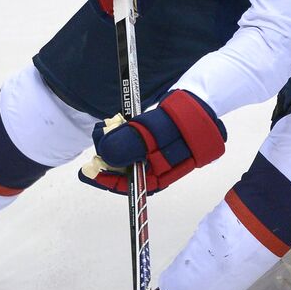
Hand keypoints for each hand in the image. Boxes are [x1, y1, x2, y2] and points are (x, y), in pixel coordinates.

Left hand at [79, 90, 226, 194]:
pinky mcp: (152, 142)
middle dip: (107, 156)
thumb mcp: (156, 132)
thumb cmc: (183, 121)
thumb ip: (131, 144)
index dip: (106, 179)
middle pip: (125, 171)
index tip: (88, 171)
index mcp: (161, 175)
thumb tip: (105, 155)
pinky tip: (116, 124)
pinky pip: (131, 143)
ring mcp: (155, 155)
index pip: (130, 185)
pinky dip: (122, 134)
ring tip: (105, 127)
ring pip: (126, 155)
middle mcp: (157, 169)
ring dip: (113, 142)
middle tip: (100, 134)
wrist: (202, 103)